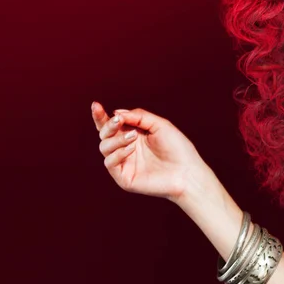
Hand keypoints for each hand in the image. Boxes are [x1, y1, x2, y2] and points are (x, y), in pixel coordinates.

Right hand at [91, 101, 215, 203]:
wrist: (187, 171)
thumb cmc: (177, 147)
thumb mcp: (159, 125)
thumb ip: (138, 117)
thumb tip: (116, 112)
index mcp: (134, 135)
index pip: (112, 125)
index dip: (101, 116)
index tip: (96, 105)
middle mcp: (126, 148)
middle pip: (104, 135)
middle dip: (108, 126)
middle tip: (118, 121)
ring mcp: (124, 163)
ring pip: (105, 148)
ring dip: (116, 139)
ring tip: (133, 136)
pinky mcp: (124, 178)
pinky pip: (110, 163)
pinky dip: (118, 153)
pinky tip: (131, 148)